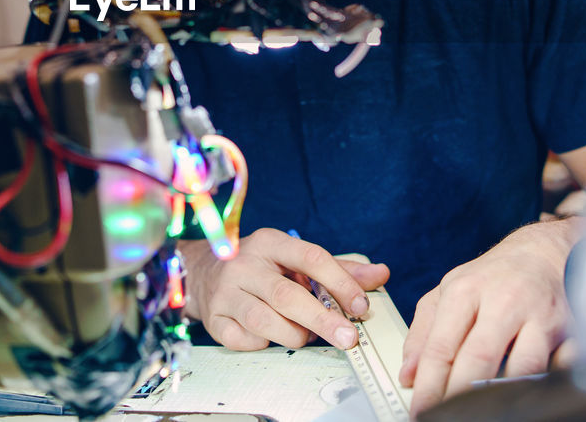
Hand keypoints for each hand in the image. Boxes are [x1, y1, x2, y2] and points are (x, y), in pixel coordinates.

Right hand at [178, 229, 389, 350]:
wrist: (205, 273)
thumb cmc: (261, 267)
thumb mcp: (297, 260)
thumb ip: (339, 268)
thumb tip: (381, 273)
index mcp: (270, 242)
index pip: (310, 257)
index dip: (339, 282)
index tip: (360, 306)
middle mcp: (245, 264)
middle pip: (287, 295)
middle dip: (323, 319)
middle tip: (348, 338)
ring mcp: (226, 291)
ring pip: (265, 321)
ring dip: (294, 334)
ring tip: (305, 335)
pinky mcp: (214, 318)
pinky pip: (245, 340)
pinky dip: (264, 343)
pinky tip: (271, 336)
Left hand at [399, 218, 577, 416]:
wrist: (542, 252)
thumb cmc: (492, 278)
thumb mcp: (448, 293)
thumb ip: (423, 332)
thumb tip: (408, 374)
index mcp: (465, 291)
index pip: (441, 347)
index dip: (429, 385)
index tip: (421, 411)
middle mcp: (503, 301)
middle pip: (480, 359)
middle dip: (461, 396)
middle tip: (448, 418)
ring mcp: (540, 315)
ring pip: (523, 367)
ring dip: (503, 394)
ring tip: (485, 412)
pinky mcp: (572, 329)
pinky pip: (562, 367)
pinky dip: (545, 385)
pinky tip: (528, 397)